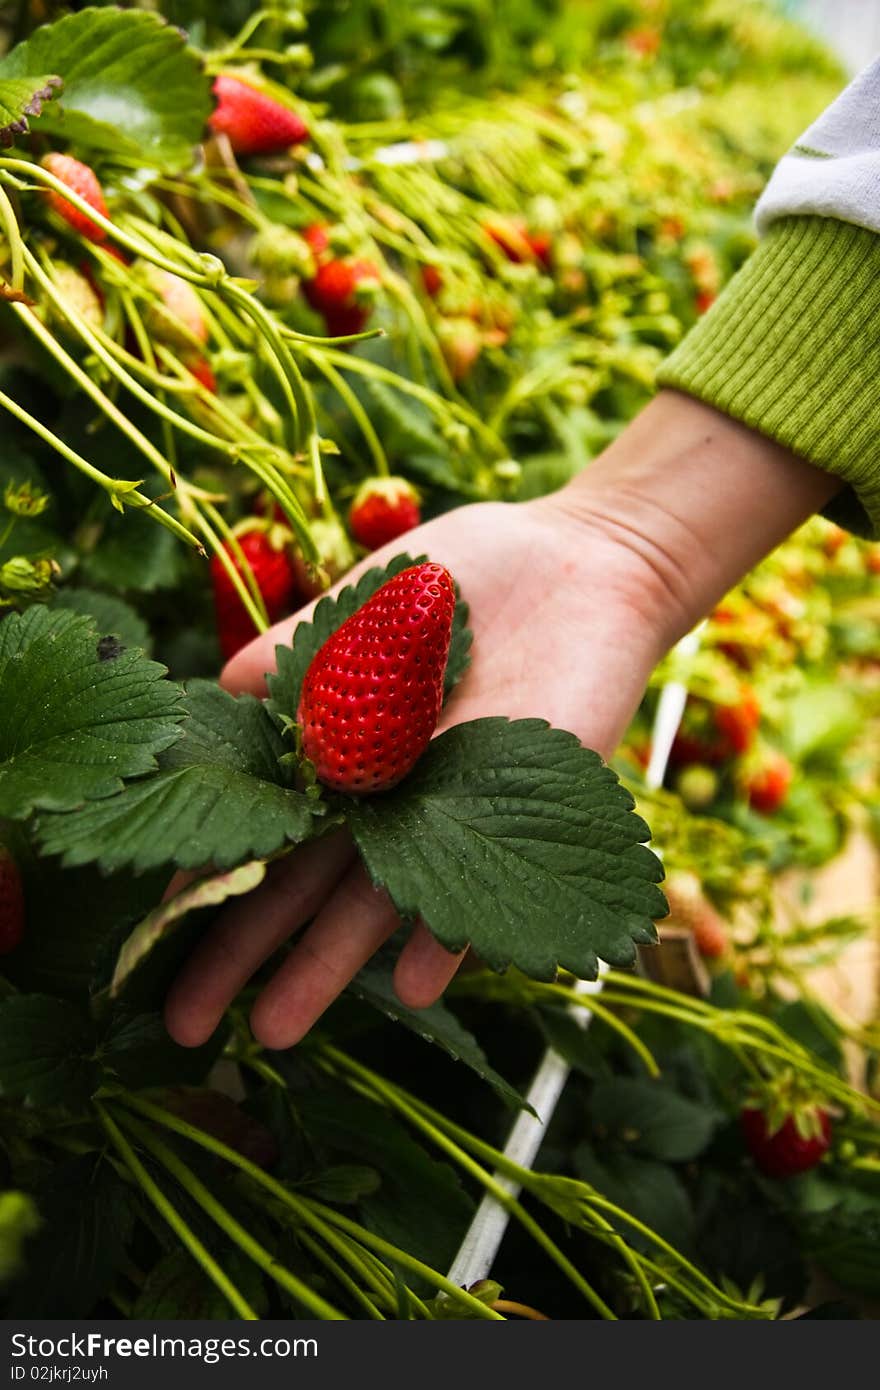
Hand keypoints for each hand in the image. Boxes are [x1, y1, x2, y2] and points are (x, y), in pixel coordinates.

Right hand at [164, 392, 836, 1049]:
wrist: (584, 564)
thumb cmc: (461, 580)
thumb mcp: (358, 605)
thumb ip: (288, 657)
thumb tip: (211, 702)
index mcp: (337, 754)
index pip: (261, 827)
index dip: (207, 875)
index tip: (153, 927)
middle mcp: (384, 799)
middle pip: (301, 884)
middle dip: (242, 950)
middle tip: (184, 1023)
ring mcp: (448, 817)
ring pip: (375, 904)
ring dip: (326, 967)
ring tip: (271, 1030)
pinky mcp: (518, 819)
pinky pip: (481, 889)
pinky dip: (450, 936)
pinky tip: (414, 985)